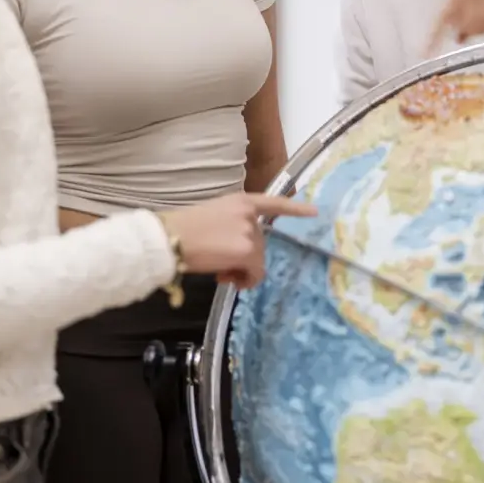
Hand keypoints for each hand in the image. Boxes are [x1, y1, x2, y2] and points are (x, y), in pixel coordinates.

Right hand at [159, 194, 316, 288]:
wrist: (168, 239)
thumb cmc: (181, 230)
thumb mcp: (212, 217)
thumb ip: (231, 226)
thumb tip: (237, 253)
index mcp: (240, 201)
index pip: (273, 202)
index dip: (295, 208)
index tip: (314, 212)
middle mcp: (249, 215)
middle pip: (260, 243)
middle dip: (244, 258)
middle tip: (222, 268)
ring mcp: (250, 232)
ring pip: (257, 260)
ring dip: (242, 271)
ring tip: (220, 273)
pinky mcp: (247, 252)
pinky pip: (255, 273)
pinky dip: (245, 280)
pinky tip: (227, 279)